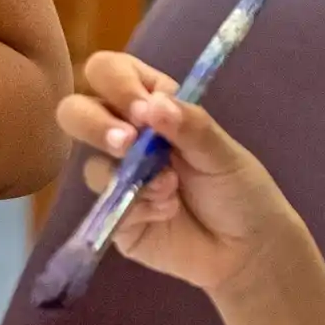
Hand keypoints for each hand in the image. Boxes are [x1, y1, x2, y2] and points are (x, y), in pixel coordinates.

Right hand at [51, 53, 308, 298]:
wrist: (248, 251)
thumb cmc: (239, 190)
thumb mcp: (223, 152)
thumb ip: (190, 125)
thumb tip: (154, 104)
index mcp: (152, 105)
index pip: (110, 73)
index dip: (117, 84)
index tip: (144, 111)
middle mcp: (127, 135)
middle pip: (76, 111)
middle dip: (95, 124)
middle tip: (128, 143)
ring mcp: (116, 177)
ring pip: (89, 163)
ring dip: (131, 174)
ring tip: (171, 188)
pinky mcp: (114, 216)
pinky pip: (106, 205)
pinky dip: (139, 206)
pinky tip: (168, 211)